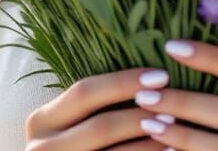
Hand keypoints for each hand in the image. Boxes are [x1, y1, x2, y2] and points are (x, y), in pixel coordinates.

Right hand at [25, 65, 176, 149]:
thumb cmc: (73, 143)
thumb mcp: (68, 124)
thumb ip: (92, 105)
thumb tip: (147, 78)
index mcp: (41, 120)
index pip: (85, 92)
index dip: (124, 82)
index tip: (161, 74)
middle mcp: (41, 148)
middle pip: (100, 126)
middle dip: (139, 116)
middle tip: (174, 108)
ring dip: (148, 145)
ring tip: (176, 133)